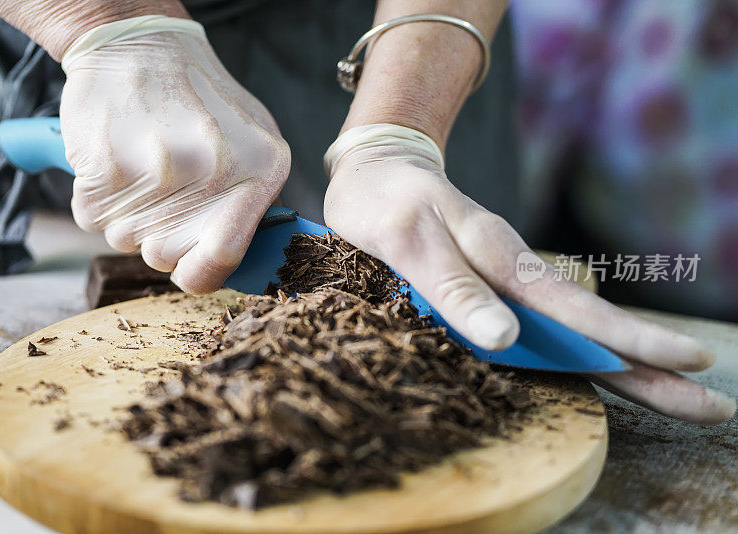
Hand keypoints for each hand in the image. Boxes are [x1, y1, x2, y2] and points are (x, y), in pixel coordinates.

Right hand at [60, 17, 289, 293]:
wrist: (140, 46)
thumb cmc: (202, 100)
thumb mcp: (257, 143)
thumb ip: (257, 203)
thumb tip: (246, 259)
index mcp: (260, 172)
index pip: (224, 259)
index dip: (200, 273)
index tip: (190, 265)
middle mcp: (211, 174)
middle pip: (166, 257)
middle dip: (159, 236)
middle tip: (164, 192)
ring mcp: (156, 172)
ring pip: (126, 241)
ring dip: (128, 216)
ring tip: (144, 166)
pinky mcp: (104, 169)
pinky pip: (92, 220)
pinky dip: (98, 199)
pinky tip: (118, 160)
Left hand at [324, 125, 735, 424]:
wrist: (376, 171)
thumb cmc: (387, 204)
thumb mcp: (408, 241)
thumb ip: (453, 289)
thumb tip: (506, 340)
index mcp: (501, 261)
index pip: (576, 309)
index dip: (629, 340)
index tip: (688, 362)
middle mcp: (515, 276)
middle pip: (592, 328)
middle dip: (651, 367)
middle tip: (713, 405)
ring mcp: (508, 284)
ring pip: (575, 331)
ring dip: (628, 366)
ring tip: (679, 398)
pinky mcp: (493, 291)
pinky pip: (546, 329)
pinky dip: (583, 356)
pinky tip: (607, 376)